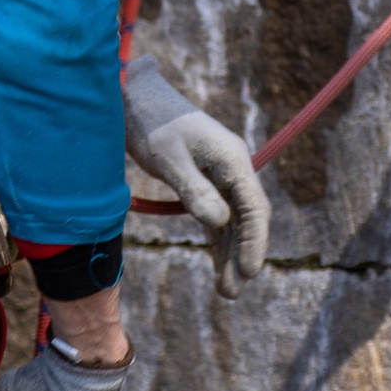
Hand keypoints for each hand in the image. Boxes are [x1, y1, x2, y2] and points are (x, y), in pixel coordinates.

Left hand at [122, 56, 269, 284]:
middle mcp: (233, 167)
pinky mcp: (205, 181)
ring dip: (230, 253)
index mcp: (232, 159)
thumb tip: (220, 223)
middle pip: (246, 218)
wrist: (135, 96)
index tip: (249, 271)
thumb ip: (194, 190)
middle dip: (241, 255)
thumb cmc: (151, 122)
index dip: (254, 241)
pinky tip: (218, 265)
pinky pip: (218, 216)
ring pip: (233, 221)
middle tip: (231, 293)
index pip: (253, 206)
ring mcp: (221, 175)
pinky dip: (218, 240)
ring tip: (227, 291)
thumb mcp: (169, 157)